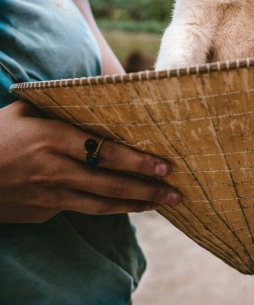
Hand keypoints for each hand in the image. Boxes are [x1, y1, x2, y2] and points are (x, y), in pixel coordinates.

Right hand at [0, 100, 180, 223]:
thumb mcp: (25, 110)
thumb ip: (61, 106)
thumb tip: (101, 91)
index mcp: (53, 138)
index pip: (106, 152)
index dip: (138, 161)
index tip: (165, 164)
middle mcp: (54, 170)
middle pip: (111, 185)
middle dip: (148, 190)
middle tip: (176, 192)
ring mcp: (48, 196)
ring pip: (101, 205)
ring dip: (135, 206)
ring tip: (161, 204)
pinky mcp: (43, 213)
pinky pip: (81, 209)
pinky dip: (107, 208)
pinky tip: (127, 206)